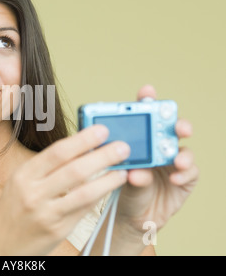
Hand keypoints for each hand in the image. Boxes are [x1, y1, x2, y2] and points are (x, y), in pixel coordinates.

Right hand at [0, 125, 129, 254]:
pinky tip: (110, 187)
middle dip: (102, 156)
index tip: (102, 130)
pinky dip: (100, 196)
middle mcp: (33, 193)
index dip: (82, 139)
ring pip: (84, 192)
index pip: (57, 152)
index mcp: (23, 175)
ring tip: (123, 169)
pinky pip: (84, 209)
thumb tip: (79, 148)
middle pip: (74, 170)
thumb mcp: (19, 182)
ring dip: (108, 178)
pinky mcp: (57, 230)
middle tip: (122, 147)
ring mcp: (45, 213)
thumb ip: (45, 167)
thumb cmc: (11, 210)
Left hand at [115, 85, 198, 237]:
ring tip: (175, 159)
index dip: (148, 101)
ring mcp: (174, 162)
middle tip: (177, 126)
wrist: (132, 215)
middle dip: (178, 123)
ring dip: (182, 152)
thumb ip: (125, 167)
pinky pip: (189, 173)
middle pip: (173, 128)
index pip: (146, 115)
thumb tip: (130, 166)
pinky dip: (183, 173)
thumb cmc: (122, 187)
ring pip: (184, 150)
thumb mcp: (118, 175)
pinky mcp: (184, 179)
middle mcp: (160, 146)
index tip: (147, 92)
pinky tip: (174, 177)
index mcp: (142, 139)